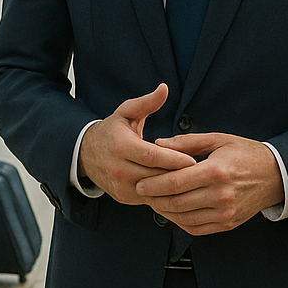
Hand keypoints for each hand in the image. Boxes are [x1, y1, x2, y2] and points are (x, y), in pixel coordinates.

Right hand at [77, 84, 195, 204]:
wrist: (85, 154)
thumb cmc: (111, 131)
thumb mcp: (126, 113)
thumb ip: (147, 103)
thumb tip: (164, 89)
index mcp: (120, 146)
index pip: (152, 156)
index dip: (174, 159)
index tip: (194, 160)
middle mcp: (118, 168)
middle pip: (155, 175)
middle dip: (178, 175)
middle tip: (202, 173)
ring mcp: (120, 186)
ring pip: (154, 190)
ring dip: (174, 188)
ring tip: (194, 183)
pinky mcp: (123, 197)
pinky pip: (149, 199)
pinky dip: (164, 195)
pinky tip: (179, 190)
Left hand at [137, 132, 285, 234]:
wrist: (275, 175)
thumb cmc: (244, 153)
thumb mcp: (217, 139)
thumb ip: (186, 141)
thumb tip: (157, 143)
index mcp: (216, 172)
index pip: (176, 183)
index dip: (154, 184)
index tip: (139, 182)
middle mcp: (221, 195)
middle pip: (177, 203)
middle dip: (154, 199)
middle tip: (141, 193)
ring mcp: (226, 212)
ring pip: (184, 218)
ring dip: (164, 212)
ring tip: (153, 201)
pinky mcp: (228, 223)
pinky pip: (197, 228)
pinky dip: (180, 222)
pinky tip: (171, 211)